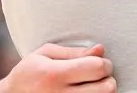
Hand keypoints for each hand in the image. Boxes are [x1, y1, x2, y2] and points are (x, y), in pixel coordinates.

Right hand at [0, 43, 115, 92]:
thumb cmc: (29, 73)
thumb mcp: (45, 55)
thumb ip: (74, 52)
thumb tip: (101, 49)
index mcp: (54, 75)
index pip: (97, 67)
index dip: (104, 62)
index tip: (99, 62)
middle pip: (107, 88)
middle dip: (107, 78)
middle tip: (97, 76)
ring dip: (103, 91)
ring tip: (92, 86)